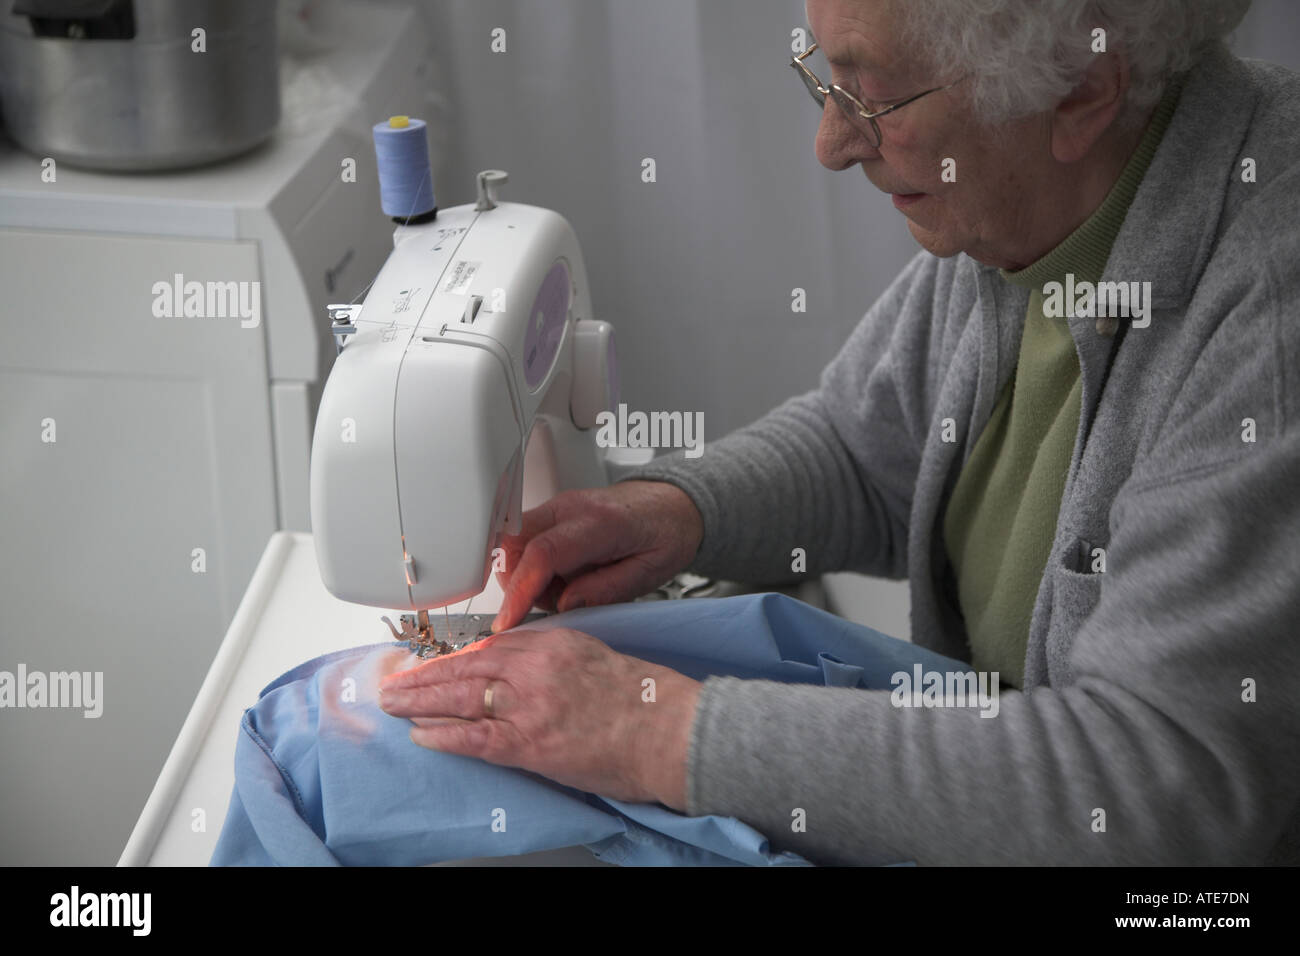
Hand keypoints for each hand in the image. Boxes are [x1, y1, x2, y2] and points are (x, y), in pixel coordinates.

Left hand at [378, 627, 701, 809]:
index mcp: (552, 643)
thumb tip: (518, 670)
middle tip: (394, 682)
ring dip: (420, 702)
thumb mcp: (594, 656)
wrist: (670, 729)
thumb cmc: (643, 699)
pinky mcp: (531, 742)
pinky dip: (443, 735)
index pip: (489, 647)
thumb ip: (553, 658)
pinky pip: (474, 737)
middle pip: (465, 668)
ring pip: (460, 698)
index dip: (452, 658)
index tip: (431, 664)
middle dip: (423, 677)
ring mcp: (529, 705)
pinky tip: (421, 734)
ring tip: (393, 705)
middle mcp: (535, 668)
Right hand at [491, 480, 703, 632]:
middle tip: (551, 602)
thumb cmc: (666, 533)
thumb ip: (607, 590)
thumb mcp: (650, 572)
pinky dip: (530, 566)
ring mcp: (558, 507)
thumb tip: (566, 604)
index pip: (543, 553)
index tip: (509, 620)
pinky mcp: (553, 513)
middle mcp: (571, 507)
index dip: (520, 590)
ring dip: (524, 576)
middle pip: (514, 543)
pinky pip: (523, 540)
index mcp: (601, 523)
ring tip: (565, 588)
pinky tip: (561, 576)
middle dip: (517, 583)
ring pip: (512, 542)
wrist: (671, 504)